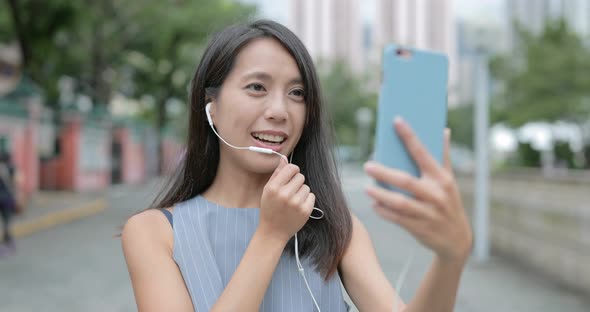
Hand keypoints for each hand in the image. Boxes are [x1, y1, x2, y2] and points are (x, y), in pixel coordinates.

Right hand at [258, 156, 314, 243]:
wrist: (273, 232)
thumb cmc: (270, 209)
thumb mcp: (268, 190)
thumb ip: (277, 173)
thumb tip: (285, 158)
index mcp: (273, 188)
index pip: (291, 168)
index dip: (292, 171)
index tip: (290, 176)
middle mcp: (284, 195)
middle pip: (300, 176)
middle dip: (296, 182)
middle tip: (289, 192)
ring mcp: (296, 203)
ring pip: (306, 187)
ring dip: (301, 192)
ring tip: (292, 201)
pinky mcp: (305, 211)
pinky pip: (311, 196)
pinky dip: (306, 200)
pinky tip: (298, 207)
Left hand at [364, 117, 472, 263]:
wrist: (457, 240)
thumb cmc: (449, 203)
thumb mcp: (449, 181)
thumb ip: (443, 156)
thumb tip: (443, 130)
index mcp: (442, 178)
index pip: (423, 153)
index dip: (409, 136)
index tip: (396, 121)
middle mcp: (436, 194)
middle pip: (406, 181)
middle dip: (384, 173)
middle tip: (367, 165)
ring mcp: (428, 213)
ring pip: (399, 202)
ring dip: (380, 195)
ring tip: (367, 188)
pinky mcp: (419, 228)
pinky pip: (397, 218)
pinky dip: (384, 212)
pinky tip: (374, 205)